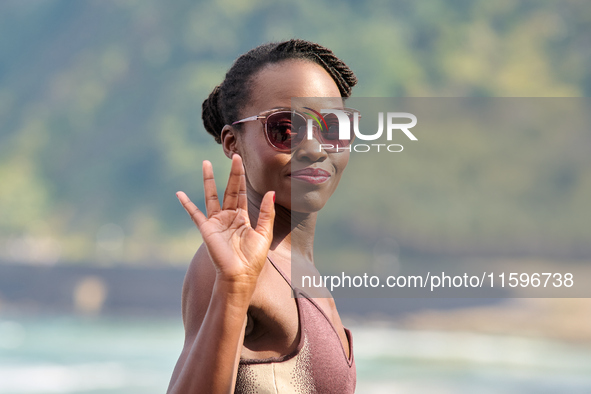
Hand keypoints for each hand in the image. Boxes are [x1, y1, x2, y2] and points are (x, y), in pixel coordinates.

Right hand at [176, 155, 274, 287]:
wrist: (239, 276)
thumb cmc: (253, 259)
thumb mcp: (264, 233)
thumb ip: (267, 212)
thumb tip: (272, 192)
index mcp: (243, 218)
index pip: (242, 193)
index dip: (241, 177)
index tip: (240, 161)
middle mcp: (229, 217)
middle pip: (230, 190)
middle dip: (231, 174)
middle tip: (233, 156)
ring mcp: (216, 222)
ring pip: (212, 196)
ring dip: (209, 180)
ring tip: (206, 163)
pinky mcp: (206, 229)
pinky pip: (194, 214)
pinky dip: (187, 204)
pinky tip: (179, 194)